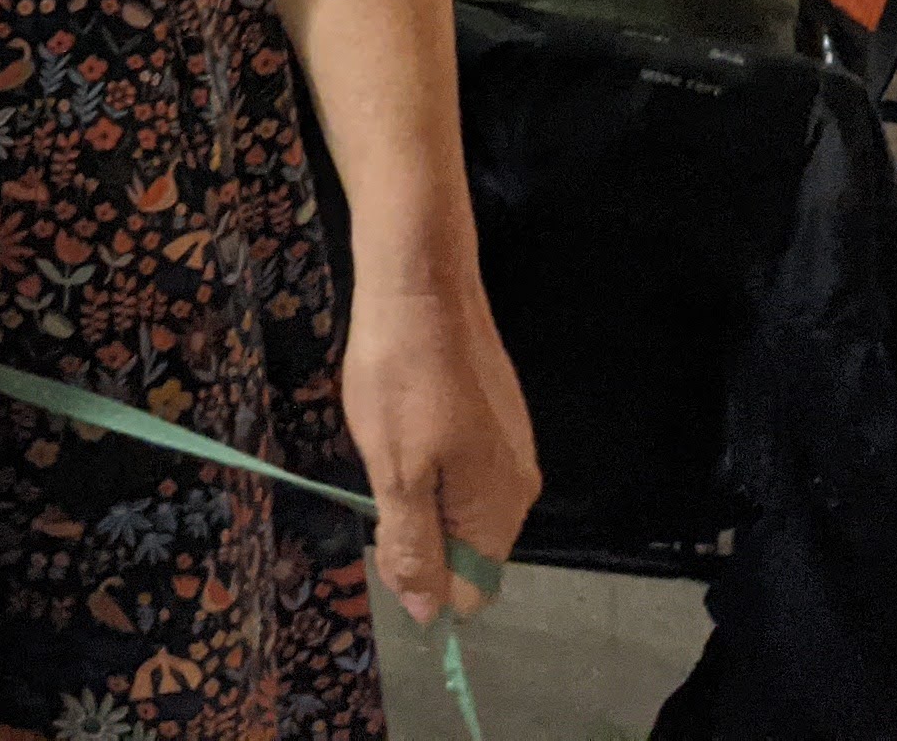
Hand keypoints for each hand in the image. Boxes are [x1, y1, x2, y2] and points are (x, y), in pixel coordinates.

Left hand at [339, 278, 537, 625]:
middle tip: (377, 480)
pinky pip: (463, 467)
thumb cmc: (401, 378)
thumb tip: (432, 615)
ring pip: (461, 505)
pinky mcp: (497, 416)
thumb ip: (415, 546)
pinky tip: (403, 421)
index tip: (381, 534)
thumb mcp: (396, 471)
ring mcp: (512, 447)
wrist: (422, 282)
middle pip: (467, 548)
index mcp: (500, 509)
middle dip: (418, 532)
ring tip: (387, 444)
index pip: (472, 588)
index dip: (422, 579)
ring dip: (419, 492)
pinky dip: (429, 459)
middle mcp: (519, 486)